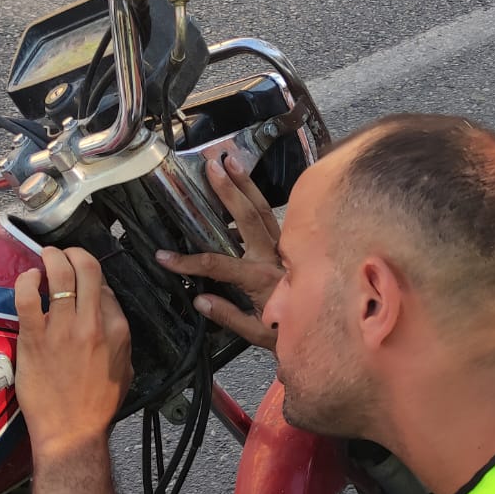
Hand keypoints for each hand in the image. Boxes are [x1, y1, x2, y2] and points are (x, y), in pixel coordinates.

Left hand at [13, 246, 132, 453]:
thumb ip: (119, 335)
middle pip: (87, 269)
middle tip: (62, 254)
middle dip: (73, 253)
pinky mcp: (35, 338)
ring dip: (51, 257)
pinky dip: (27, 279)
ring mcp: (63, 330)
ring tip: (45, 256)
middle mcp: (93, 325)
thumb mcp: (125, 368)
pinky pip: (29, 296)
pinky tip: (28, 278)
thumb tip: (106, 308)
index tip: (81, 279)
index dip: (91, 277)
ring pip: (58, 275)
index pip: (105, 286)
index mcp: (118, 331)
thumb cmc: (97, 405)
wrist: (71, 432)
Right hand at [155, 149, 281, 349]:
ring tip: (229, 160)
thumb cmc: (290, 331)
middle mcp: (274, 256)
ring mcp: (284, 247)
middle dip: (228, 190)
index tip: (164, 257)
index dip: (188, 262)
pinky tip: (242, 186)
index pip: (217, 265)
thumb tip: (200, 299)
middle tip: (211, 166)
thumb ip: (228, 316)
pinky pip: (272, 216)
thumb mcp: (257, 333)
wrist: (329, 328)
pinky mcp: (290, 243)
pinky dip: (257, 199)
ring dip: (246, 183)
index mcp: (261, 279)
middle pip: (249, 217)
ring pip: (264, 209)